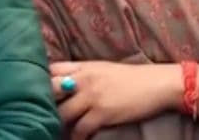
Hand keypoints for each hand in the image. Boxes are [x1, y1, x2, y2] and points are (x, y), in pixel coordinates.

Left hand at [51, 61, 180, 138]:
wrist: (161, 84)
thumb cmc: (135, 78)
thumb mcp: (106, 69)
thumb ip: (84, 75)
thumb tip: (63, 87)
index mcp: (86, 66)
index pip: (51, 69)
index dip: (40, 81)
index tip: (37, 92)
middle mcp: (85, 79)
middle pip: (50, 90)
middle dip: (43, 103)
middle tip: (42, 115)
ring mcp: (93, 96)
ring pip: (61, 114)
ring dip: (59, 124)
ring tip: (58, 131)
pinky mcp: (102, 113)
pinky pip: (79, 129)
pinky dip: (76, 137)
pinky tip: (78, 139)